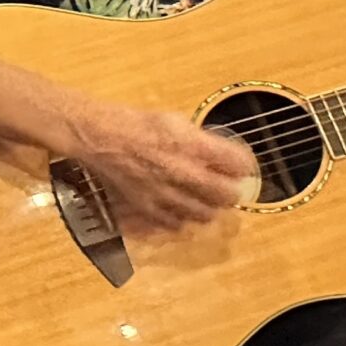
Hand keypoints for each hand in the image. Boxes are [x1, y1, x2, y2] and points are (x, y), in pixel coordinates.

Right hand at [62, 100, 257, 236]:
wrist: (101, 138)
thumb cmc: (137, 124)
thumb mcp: (176, 121)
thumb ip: (201, 141)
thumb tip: (220, 156)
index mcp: (192, 146)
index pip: (237, 164)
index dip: (243, 166)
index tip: (241, 167)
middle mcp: (183, 173)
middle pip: (226, 195)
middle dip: (231, 191)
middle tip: (227, 186)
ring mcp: (166, 194)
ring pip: (205, 214)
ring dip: (210, 207)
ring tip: (206, 200)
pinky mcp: (149, 208)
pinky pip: (177, 223)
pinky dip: (183, 218)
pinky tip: (181, 209)